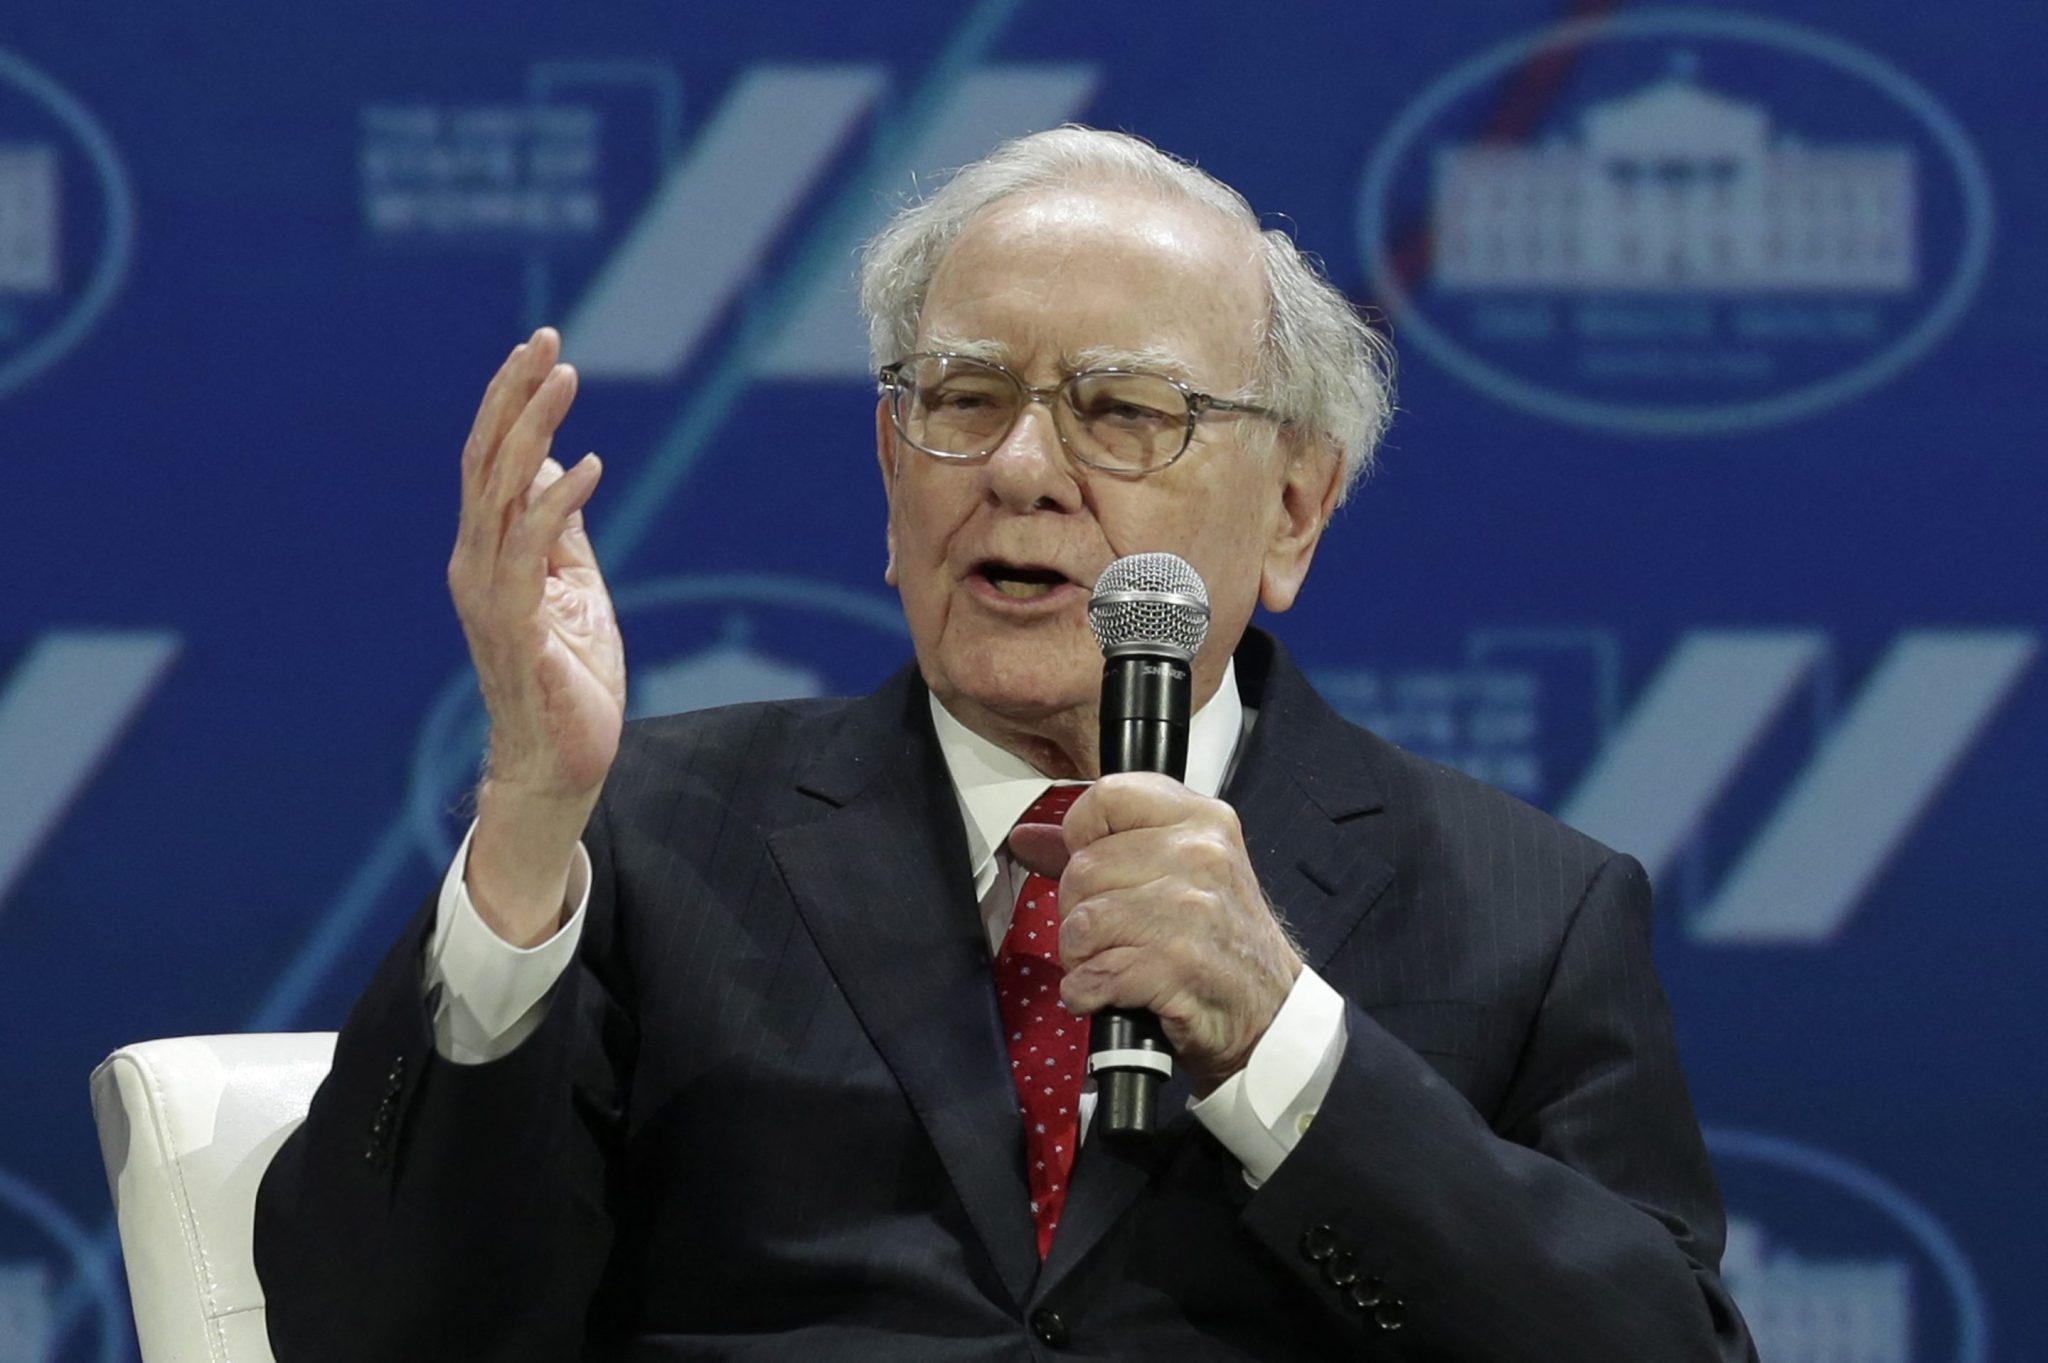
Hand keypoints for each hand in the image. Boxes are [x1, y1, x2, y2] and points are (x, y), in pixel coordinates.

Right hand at [446, 328, 623, 941]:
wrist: (560, 764)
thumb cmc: (569, 680)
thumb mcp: (576, 587)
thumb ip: (563, 531)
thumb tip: (562, 467)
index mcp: (488, 552)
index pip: (492, 461)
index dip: (511, 401)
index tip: (541, 347)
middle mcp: (476, 564)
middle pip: (487, 462)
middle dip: (513, 396)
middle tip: (546, 339)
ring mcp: (488, 595)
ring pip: (500, 494)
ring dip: (532, 431)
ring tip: (565, 379)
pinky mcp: (515, 628)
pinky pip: (530, 553)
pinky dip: (557, 505)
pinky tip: (589, 465)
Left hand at [1016, 774, 1303, 1092]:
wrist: (1269, 1011)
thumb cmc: (1220, 941)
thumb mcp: (1178, 873)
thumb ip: (1101, 848)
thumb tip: (1027, 838)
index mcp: (1201, 820)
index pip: (1107, 796)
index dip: (1083, 835)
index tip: (1100, 867)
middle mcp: (1200, 856)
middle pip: (1082, 868)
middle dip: (1079, 911)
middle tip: (1114, 933)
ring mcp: (1189, 911)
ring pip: (1080, 923)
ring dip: (1082, 957)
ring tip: (1115, 963)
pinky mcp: (1175, 966)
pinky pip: (1091, 975)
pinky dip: (1087, 993)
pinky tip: (1112, 994)